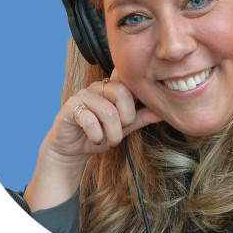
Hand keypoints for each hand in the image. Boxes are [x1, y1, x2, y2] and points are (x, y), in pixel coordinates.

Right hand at [43, 69, 162, 159]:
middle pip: (122, 92)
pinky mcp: (70, 107)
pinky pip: (90, 120)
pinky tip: (93, 139)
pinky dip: (96, 136)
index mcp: (112, 87)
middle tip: (120, 132)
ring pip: (108, 111)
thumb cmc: (99, 134)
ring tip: (107, 139)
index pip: (131, 83)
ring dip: (111, 133)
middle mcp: (98, 87)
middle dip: (126, 119)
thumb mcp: (124, 128)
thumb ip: (141, 117)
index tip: (134, 117)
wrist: (72, 149)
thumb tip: (162, 112)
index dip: (137, 99)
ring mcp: (83, 95)